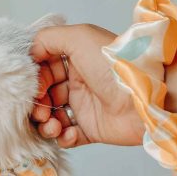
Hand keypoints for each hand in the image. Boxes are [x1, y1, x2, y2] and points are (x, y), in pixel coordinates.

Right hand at [30, 24, 144, 147]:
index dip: (35, 80)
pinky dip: (63, 138)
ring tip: (52, 125)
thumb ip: (48, 38)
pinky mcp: (92, 130)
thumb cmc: (114, 65)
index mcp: (75, 61)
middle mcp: (78, 83)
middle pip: (44, 96)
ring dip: (45, 124)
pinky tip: (69, 133)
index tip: (35, 88)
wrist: (145, 98)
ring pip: (52, 118)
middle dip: (36, 105)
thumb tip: (30, 52)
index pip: (44, 70)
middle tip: (40, 111)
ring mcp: (85, 107)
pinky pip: (68, 137)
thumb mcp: (79, 37)